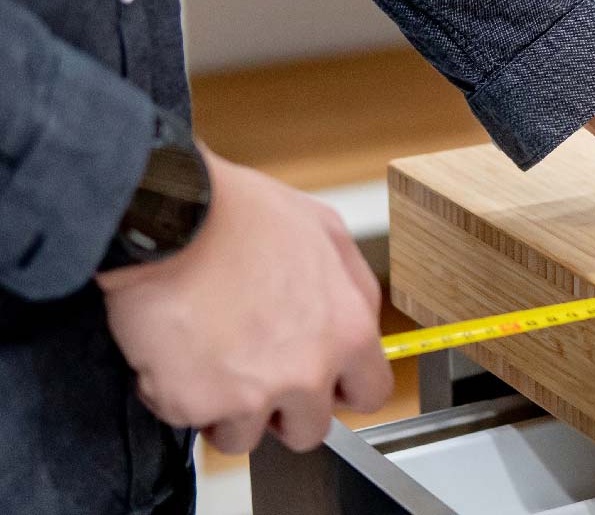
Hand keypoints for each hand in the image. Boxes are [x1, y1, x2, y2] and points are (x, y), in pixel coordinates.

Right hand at [96, 149, 392, 453]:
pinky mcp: (192, 404)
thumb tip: (356, 317)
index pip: (370, 395)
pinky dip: (175, 393)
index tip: (323, 382)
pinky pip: (185, 418)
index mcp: (347, 332)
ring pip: (244, 436)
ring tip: (207, 355)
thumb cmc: (240, 213)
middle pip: (308, 429)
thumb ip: (351, 286)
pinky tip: (173, 349)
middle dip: (283, 408)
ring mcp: (249, 395)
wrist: (169, 217)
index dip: (342, 389)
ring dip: (225, 409)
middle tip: (254, 369)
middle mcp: (306, 373)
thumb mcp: (326, 231)